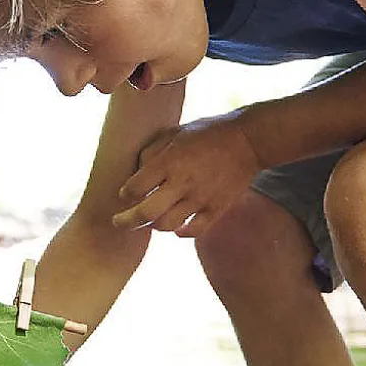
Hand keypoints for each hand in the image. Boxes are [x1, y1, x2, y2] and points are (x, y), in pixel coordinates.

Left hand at [111, 113, 260, 236]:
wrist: (248, 140)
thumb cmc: (208, 132)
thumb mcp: (175, 132)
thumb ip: (151, 152)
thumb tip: (136, 173)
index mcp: (169, 162)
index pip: (134, 187)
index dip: (125, 193)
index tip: (125, 193)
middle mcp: (182, 183)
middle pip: (145, 213)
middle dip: (126, 221)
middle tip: (117, 222)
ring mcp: (200, 198)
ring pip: (167, 225)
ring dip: (153, 225)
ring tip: (150, 221)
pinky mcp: (217, 208)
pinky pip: (194, 231)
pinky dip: (181, 233)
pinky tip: (177, 228)